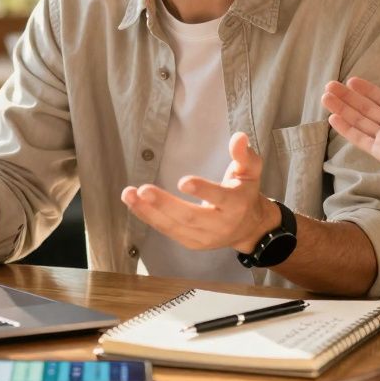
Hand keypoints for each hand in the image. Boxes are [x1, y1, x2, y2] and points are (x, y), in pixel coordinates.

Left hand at [121, 132, 279, 252]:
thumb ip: (244, 155)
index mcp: (236, 204)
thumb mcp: (251, 171)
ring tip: (129, 195)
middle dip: (165, 204)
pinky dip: (149, 218)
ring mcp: (205, 237)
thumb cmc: (245, 192)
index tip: (183, 182)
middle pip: (191, 216)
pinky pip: (168, 231)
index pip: (220, 198)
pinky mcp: (192, 243)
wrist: (249, 227)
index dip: (203, 191)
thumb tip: (239, 137)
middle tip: (143, 190)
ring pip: (174, 226)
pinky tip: (134, 204)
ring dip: (149, 212)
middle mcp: (220, 224)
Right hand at [322, 63, 379, 185]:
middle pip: (367, 109)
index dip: (367, 90)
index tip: (351, 80)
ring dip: (342, 109)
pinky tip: (333, 118)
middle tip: (330, 86)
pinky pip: (361, 139)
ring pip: (360, 122)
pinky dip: (346, 129)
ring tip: (325, 97)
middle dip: (348, 98)